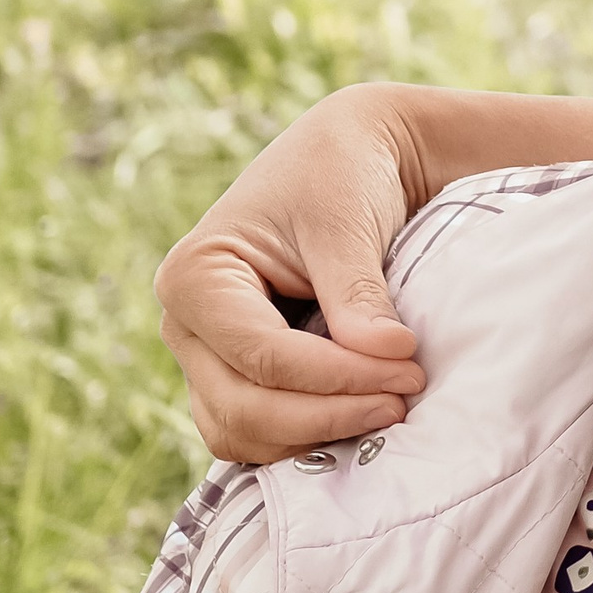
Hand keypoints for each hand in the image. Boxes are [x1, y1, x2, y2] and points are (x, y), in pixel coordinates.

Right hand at [155, 84, 431, 462]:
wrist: (346, 158)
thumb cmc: (338, 174)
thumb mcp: (345, 223)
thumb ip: (358, 293)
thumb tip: (386, 356)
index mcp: (194, 277)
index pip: (262, 356)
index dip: (337, 376)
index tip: (407, 368)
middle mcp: (184, 325)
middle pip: (245, 407)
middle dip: (329, 413)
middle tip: (404, 398)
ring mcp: (204, 356)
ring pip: (245, 432)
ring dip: (318, 433)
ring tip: (390, 407)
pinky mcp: (234, 375)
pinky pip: (258, 430)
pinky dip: (308, 434)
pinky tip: (363, 411)